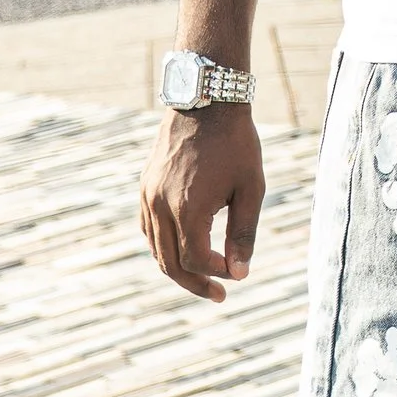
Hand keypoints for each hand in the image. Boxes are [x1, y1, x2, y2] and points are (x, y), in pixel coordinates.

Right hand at [141, 107, 265, 300]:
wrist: (206, 101)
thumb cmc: (236, 144)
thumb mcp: (251, 189)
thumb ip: (243, 234)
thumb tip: (240, 273)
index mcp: (187, 208)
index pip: (195, 260)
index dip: (217, 273)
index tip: (238, 272)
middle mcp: (160, 205)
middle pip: (170, 263)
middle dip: (195, 283)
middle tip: (220, 295)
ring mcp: (147, 195)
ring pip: (155, 248)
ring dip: (177, 268)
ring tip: (203, 278)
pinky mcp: (144, 186)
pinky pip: (148, 228)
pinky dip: (163, 246)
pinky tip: (183, 250)